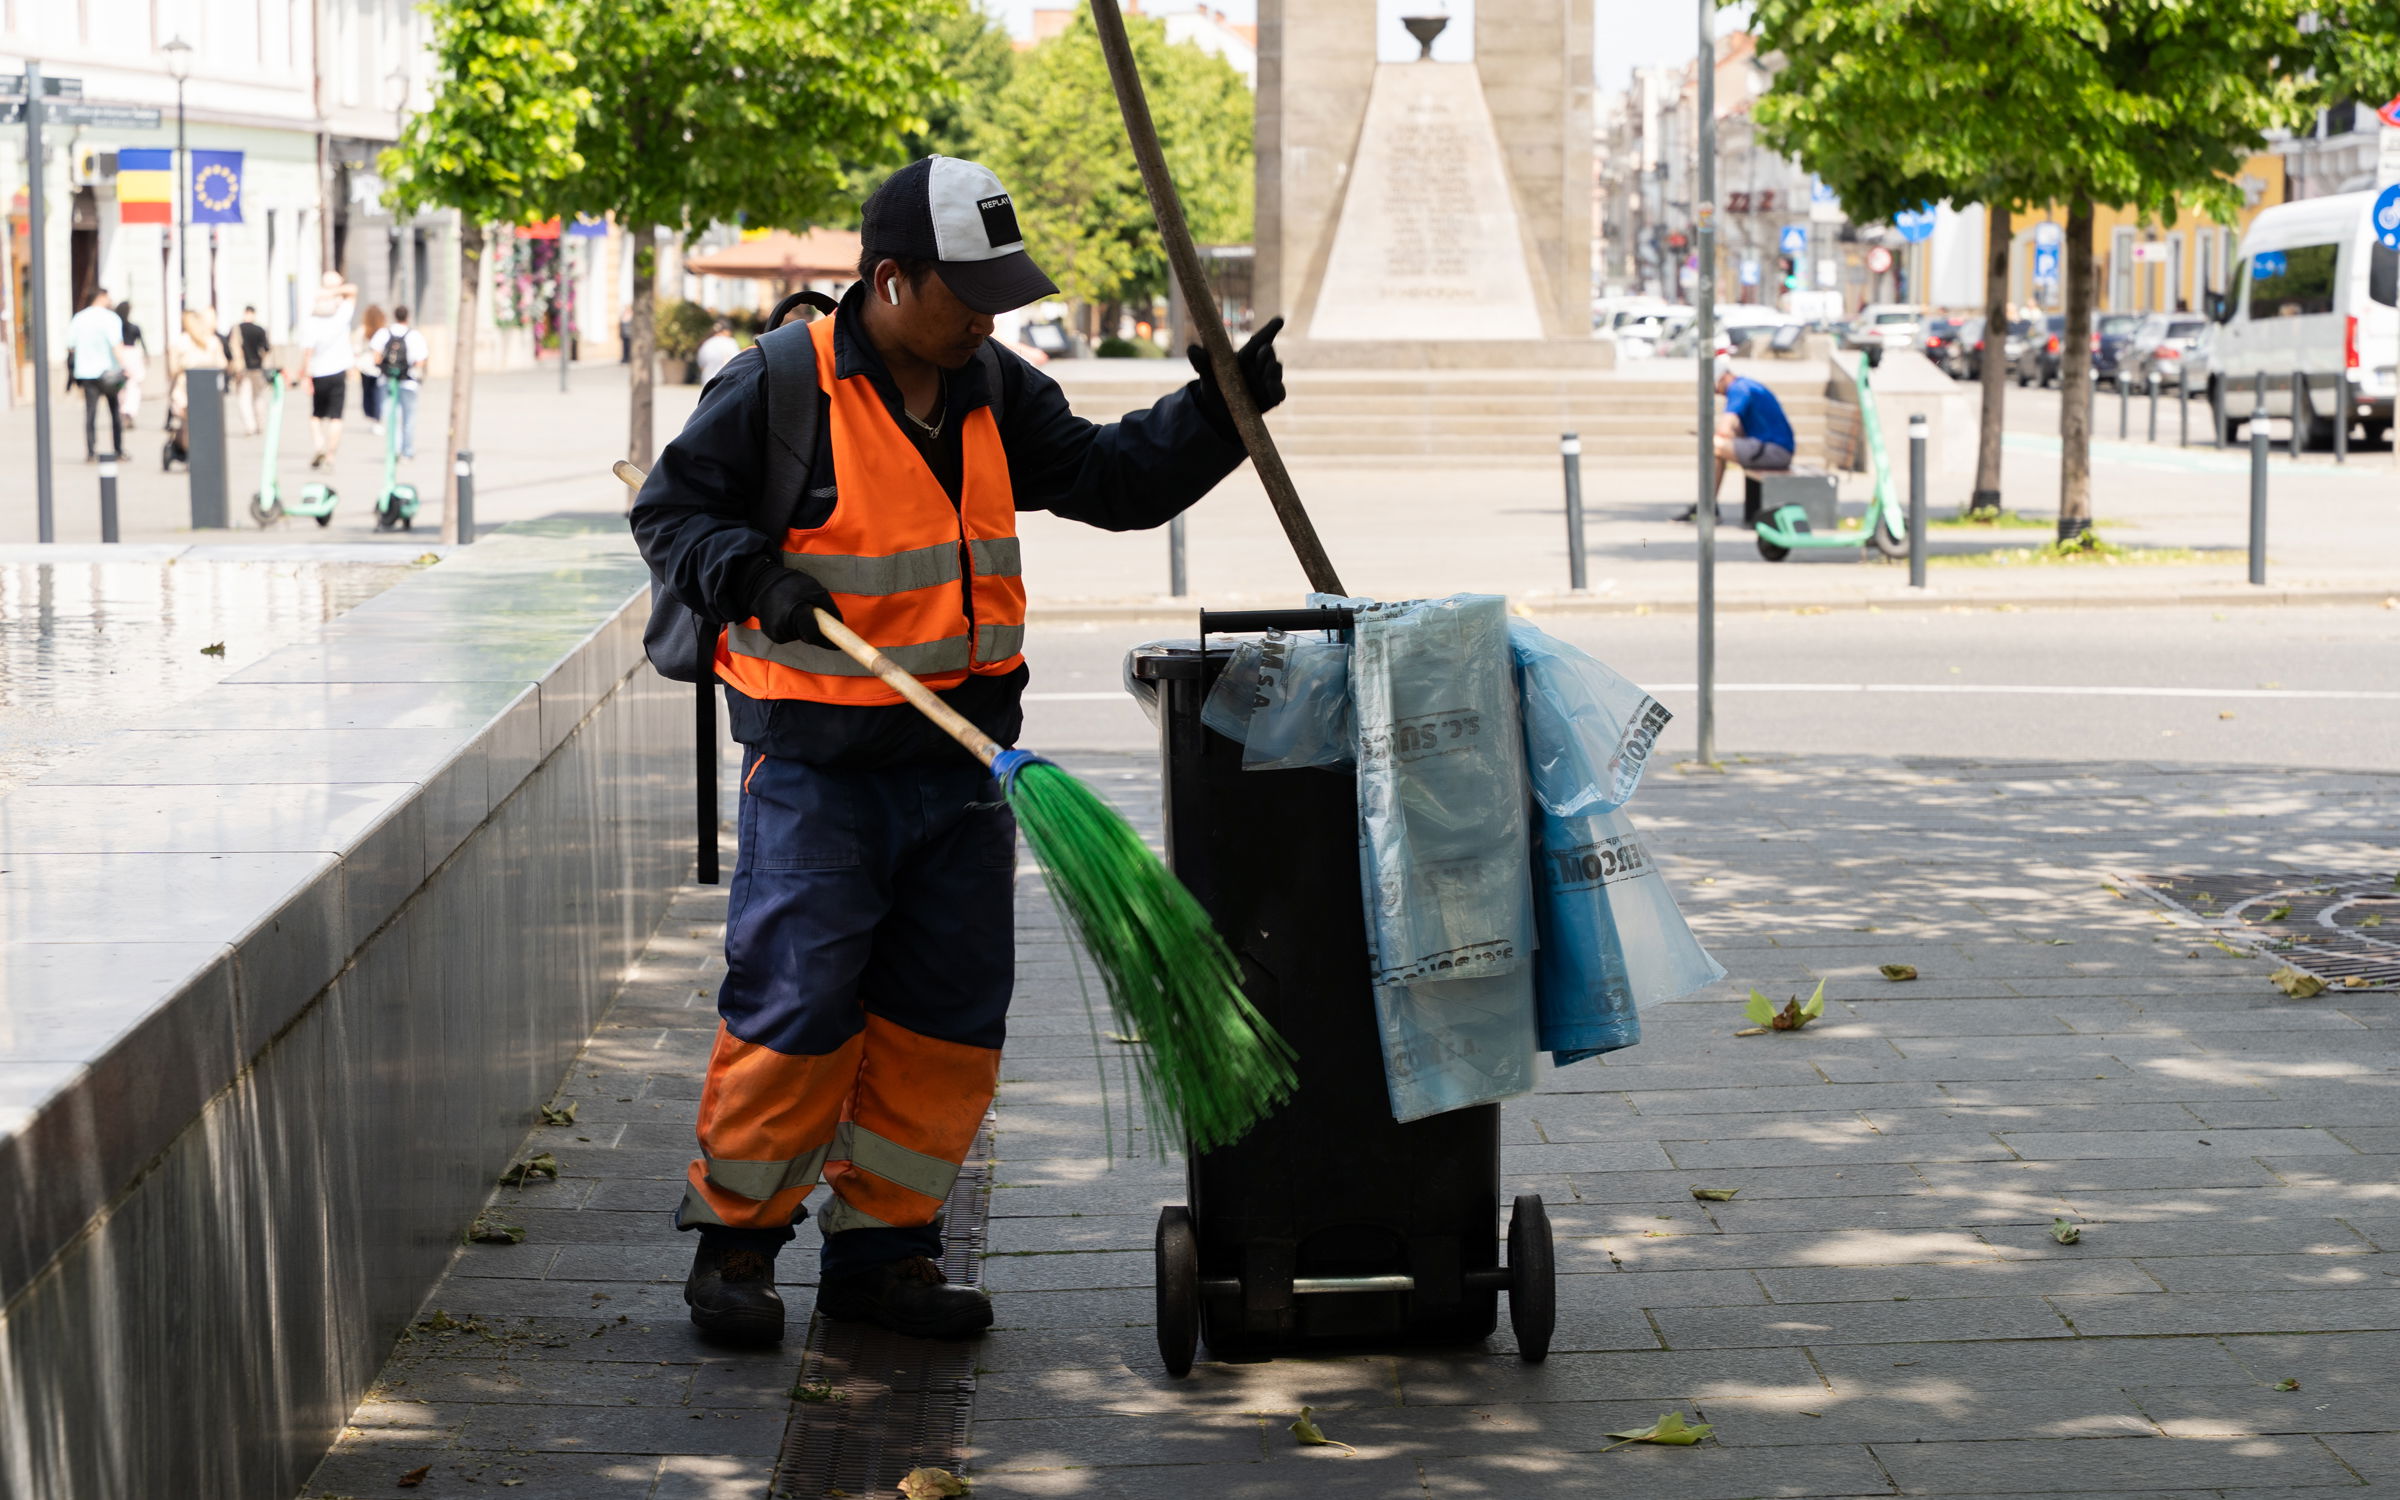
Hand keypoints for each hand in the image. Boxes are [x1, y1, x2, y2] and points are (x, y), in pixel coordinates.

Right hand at [752, 562, 841, 649]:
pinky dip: (793, 628)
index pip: (814, 635)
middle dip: (814, 628)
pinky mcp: (771, 635)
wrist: (762, 583)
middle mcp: (781, 627)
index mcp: (794, 614)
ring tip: (794, 609)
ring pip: (800, 636)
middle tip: (810, 611)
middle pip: (808, 637)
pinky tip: (786, 614)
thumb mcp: (816, 589)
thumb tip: (840, 626)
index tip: (837, 645)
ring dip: (802, 627)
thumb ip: (830, 609)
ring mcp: (774, 633)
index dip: (827, 641)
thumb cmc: (792, 584)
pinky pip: (790, 635)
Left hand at [1188, 316, 1285, 433]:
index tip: (1280, 320)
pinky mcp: (1269, 399)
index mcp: (1246, 355)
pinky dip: (1277, 389)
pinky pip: (1278, 393)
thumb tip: (1192, 349)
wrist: (1216, 411)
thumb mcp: (1206, 372)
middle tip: (1264, 350)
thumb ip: (1201, 361)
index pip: (1260, 340)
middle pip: (1268, 355)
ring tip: (1270, 367)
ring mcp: (1266, 382)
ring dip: (1274, 369)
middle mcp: (1259, 367)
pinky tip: (1271, 385)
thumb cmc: (1214, 384)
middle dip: (1267, 352)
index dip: (1270, 329)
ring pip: (1275, 372)